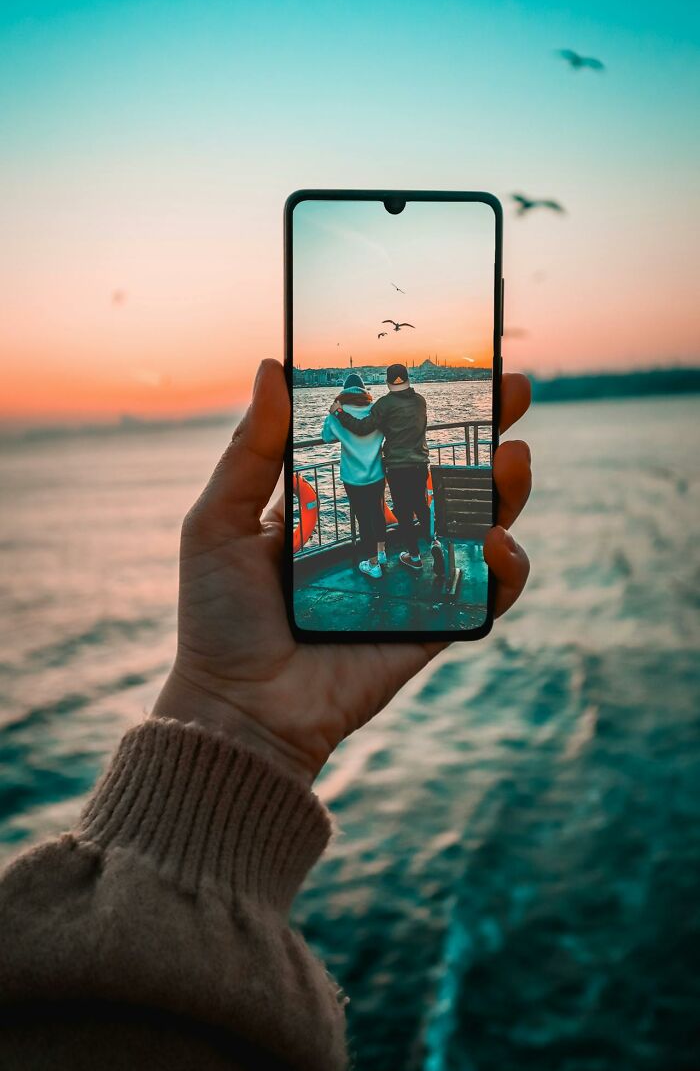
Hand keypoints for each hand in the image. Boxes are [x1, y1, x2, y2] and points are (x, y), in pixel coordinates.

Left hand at [154, 360, 531, 784]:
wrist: (239, 708)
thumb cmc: (218, 616)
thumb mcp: (218, 521)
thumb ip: (251, 450)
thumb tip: (273, 364)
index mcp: (335, 502)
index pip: (390, 440)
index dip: (424, 403)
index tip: (452, 362)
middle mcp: (381, 533)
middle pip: (448, 472)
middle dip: (487, 430)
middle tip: (513, 390)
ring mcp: (412, 577)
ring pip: (477, 523)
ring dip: (506, 488)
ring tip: (513, 459)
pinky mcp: (432, 624)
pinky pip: (484, 592)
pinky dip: (504, 567)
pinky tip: (495, 542)